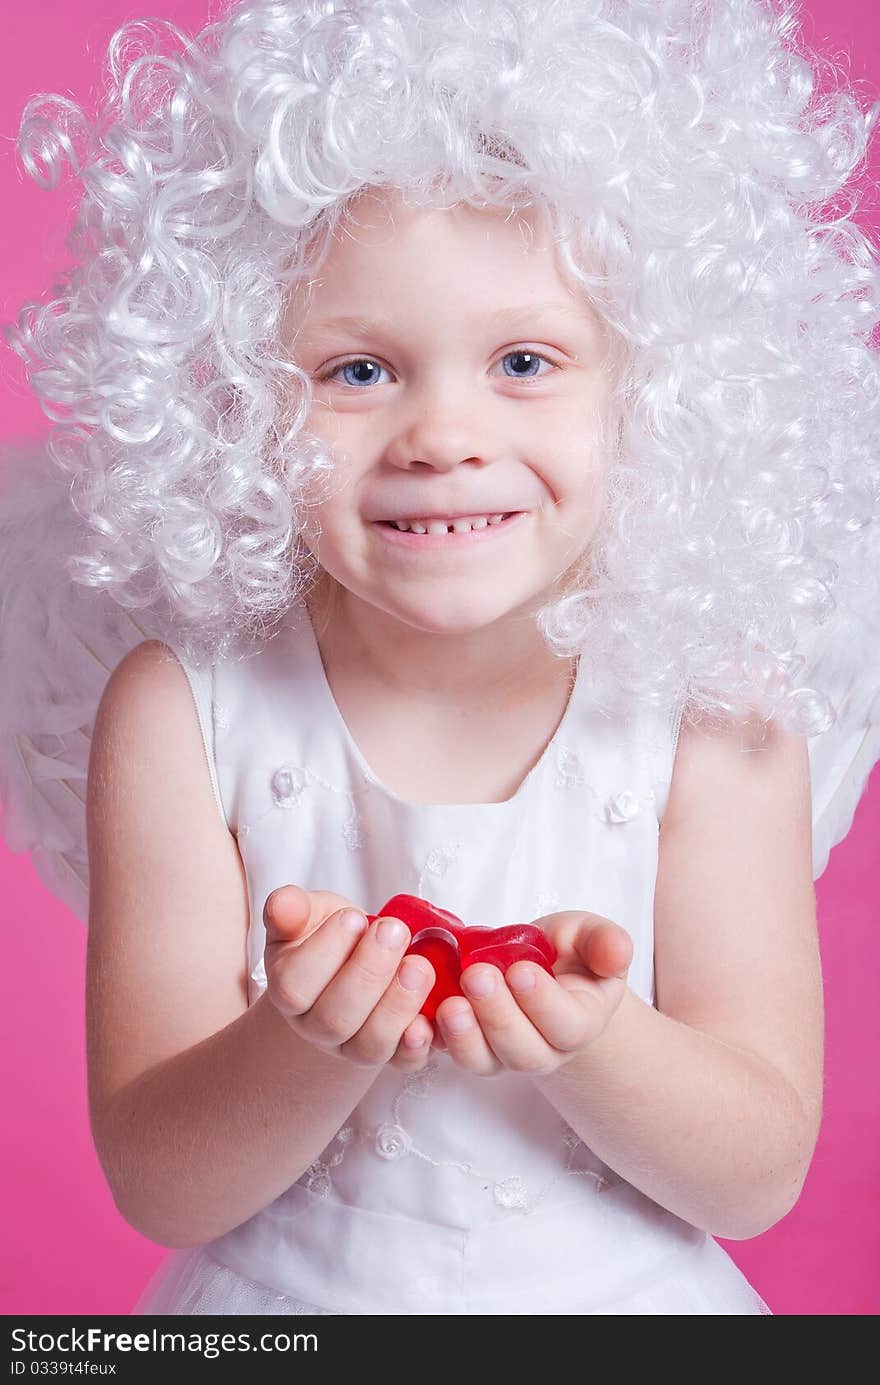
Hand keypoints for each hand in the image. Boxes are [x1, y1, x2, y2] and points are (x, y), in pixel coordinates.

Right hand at [262, 885, 436, 1070]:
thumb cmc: (330, 937)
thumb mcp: (309, 915)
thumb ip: (293, 910)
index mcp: (289, 990)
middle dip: (368, 972)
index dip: (325, 952)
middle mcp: (317, 1027)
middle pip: (334, 1018)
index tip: (353, 917)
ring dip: (398, 1005)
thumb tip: (281, 903)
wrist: (352, 966)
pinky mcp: (392, 1056)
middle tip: (394, 931)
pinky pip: (403, 1063)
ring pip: (369, 1044)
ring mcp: (353, 1047)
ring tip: (419, 965)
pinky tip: (428, 1019)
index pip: (295, 984)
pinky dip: (416, 1046)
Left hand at [432, 910, 632, 1076]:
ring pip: (487, 1061)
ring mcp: (505, 1054)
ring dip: (466, 1036)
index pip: (567, 1024)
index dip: (543, 1002)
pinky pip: (453, 1057)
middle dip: (499, 1015)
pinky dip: (434, 1042)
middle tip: (476, 977)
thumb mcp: (589, 936)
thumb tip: (618, 953)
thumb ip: (604, 942)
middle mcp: (546, 1048)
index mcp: (582, 1021)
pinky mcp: (471, 1049)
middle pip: (525, 1050)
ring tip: (449, 1005)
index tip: (520, 970)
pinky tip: (419, 1018)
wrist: (539, 969)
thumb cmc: (568, 953)